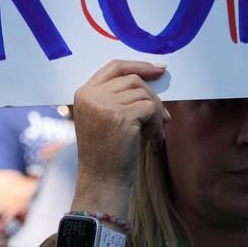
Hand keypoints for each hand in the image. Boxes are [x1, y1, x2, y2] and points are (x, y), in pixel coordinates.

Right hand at [71, 59, 166, 193]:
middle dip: (152, 96)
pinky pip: (150, 108)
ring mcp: (105, 105)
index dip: (138, 66)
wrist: (101, 180)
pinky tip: (152, 138)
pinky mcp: (121, 116)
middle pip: (133, 80)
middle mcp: (92, 96)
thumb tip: (151, 78)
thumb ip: (116, 96)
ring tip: (153, 132)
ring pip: (144, 94)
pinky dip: (157, 122)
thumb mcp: (102, 118)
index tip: (157, 70)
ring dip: (155, 113)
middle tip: (162, 117)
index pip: (114, 67)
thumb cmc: (106, 153)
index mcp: (84, 93)